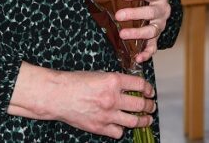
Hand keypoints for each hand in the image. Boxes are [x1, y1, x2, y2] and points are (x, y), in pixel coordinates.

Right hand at [13, 66, 155, 137]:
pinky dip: (122, 129)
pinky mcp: (99, 127)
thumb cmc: (75, 82)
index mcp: (113, 81)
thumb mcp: (99, 74)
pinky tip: (122, 126)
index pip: (140, 84)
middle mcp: (112, 98)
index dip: (148, 88)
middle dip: (149, 106)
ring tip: (147, 119)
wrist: (57, 95)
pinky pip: (118, 132)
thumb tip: (131, 86)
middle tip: (151, 106)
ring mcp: (107, 114)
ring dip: (144, 120)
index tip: (150, 91)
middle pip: (141, 104)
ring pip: (134, 121)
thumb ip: (116, 81)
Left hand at [116, 0, 171, 63]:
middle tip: (118, 15)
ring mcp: (160, 25)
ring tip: (122, 34)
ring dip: (137, 33)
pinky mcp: (157, 38)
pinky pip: (153, 47)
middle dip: (134, 14)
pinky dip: (146, 53)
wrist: (156, 3)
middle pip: (151, 12)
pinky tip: (137, 58)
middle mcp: (162, 10)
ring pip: (152, 30)